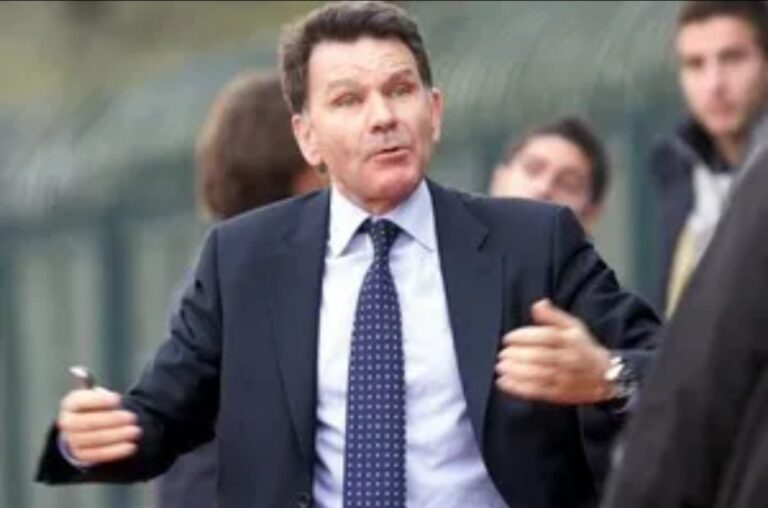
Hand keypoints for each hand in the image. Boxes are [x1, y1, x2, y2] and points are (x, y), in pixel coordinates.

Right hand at [58, 388, 140, 464]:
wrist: (86, 427)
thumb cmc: (97, 407)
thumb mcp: (98, 396)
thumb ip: (102, 395)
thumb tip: (101, 389)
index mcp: (71, 404)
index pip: (81, 401)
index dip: (100, 400)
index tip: (119, 399)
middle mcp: (67, 422)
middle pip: (89, 422)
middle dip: (113, 420)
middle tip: (133, 417)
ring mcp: (72, 440)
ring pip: (94, 439)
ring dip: (117, 435)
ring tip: (136, 431)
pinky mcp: (80, 455)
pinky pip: (98, 455)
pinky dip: (115, 451)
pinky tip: (131, 446)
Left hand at [495, 299, 612, 404]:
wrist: (606, 377)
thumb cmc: (584, 348)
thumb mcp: (573, 326)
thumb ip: (553, 316)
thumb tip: (538, 304)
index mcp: (570, 341)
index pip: (547, 337)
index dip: (525, 337)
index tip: (508, 338)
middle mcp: (567, 359)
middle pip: (540, 357)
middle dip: (518, 356)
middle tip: (502, 354)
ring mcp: (563, 378)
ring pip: (538, 375)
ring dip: (516, 372)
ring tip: (501, 367)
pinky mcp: (559, 394)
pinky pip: (538, 391)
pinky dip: (519, 388)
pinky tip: (504, 382)